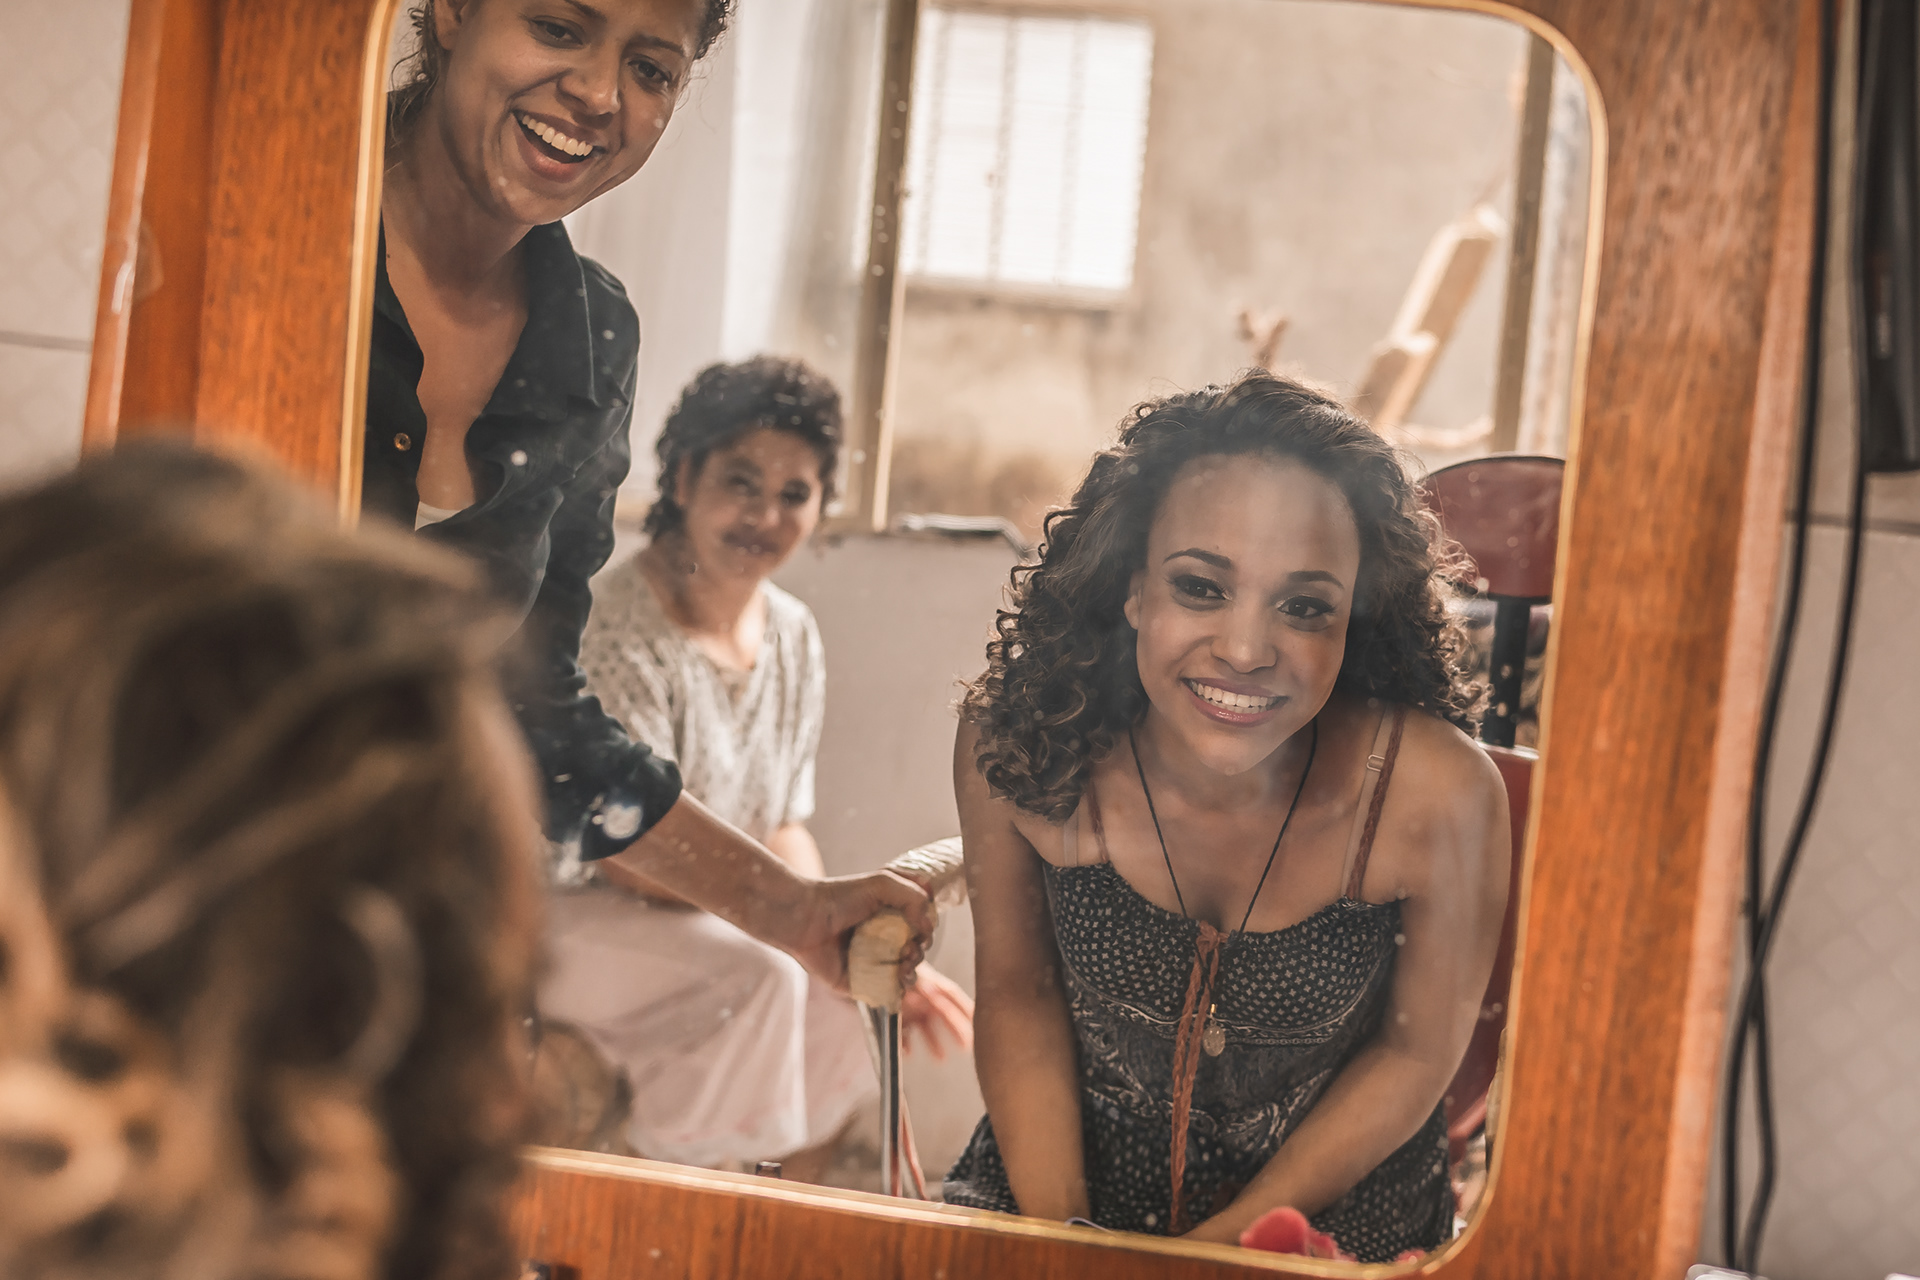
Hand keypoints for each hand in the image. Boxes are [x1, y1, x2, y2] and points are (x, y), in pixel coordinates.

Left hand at [786, 870, 934, 991]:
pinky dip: (898, 989)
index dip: (928, 928)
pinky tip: (899, 977)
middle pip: (917, 950)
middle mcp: (883, 939)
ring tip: (904, 962)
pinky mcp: (861, 982)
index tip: (923, 926)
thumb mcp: (884, 883)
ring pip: (906, 974)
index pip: (922, 926)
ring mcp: (873, 961)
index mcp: (890, 916)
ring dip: (913, 969)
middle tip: (910, 946)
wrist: (805, 918)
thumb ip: (915, 897)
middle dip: (921, 950)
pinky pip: (886, 992)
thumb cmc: (841, 896)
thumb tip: (930, 926)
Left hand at [900, 964, 974, 1059]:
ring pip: (926, 1028)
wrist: (871, 964)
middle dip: (957, 1030)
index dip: (966, 1008)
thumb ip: (922, 982)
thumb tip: (932, 989)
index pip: (952, 996)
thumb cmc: (893, 966)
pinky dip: (906, 1044)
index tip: (978, 1020)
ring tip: (941, 1059)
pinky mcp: (896, 1016)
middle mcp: (923, 997)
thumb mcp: (910, 973)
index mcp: (929, 984)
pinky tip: (907, 1053)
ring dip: (934, 1043)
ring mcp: (910, 1008)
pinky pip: (904, 1033)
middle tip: (967, 1045)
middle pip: (944, 1015)